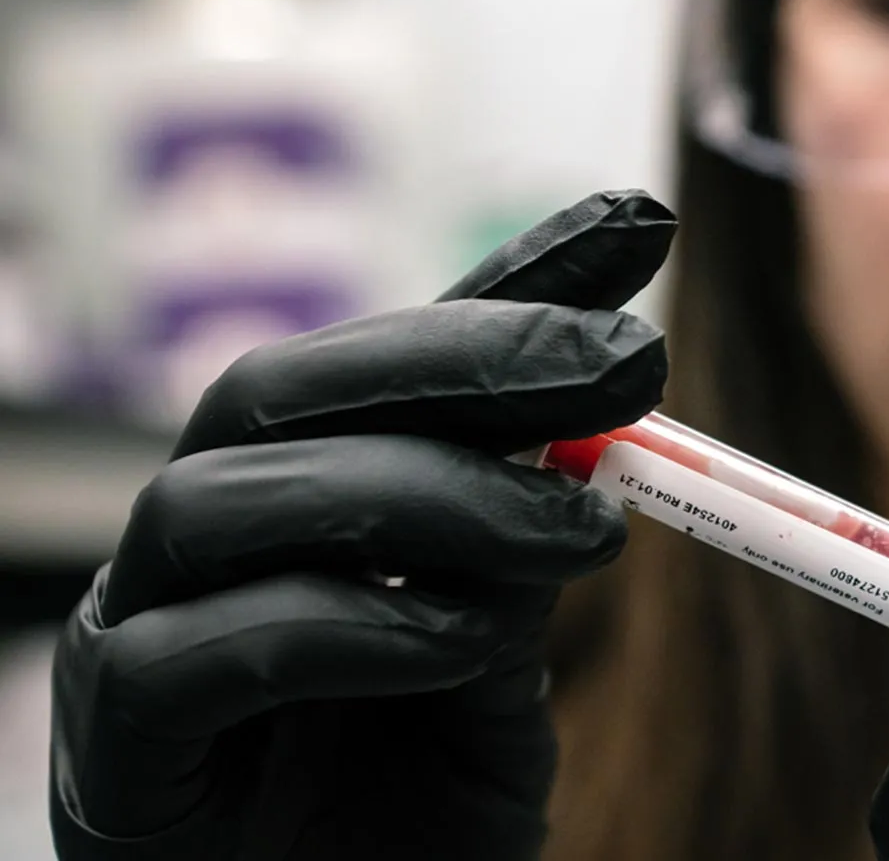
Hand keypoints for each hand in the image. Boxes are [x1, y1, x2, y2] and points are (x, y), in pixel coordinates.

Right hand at [48, 191, 674, 859]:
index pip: (398, 358)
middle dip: (472, 357)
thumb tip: (591, 441)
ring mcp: (137, 634)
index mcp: (304, 500)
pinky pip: (195, 653)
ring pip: (234, 494)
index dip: (510, 279)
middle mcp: (207, 542)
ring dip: (430, 493)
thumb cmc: (414, 813)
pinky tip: (471, 645)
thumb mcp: (499, 662)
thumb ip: (517, 557)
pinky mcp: (114, 751)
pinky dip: (347, 627)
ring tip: (581, 535)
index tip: (641, 220)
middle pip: (293, 388)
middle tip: (631, 362)